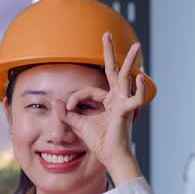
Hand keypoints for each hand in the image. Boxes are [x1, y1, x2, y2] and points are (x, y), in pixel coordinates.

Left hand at [52, 32, 147, 178]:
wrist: (111, 158)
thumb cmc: (100, 143)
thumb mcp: (79, 124)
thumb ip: (67, 113)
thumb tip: (56, 101)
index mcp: (107, 101)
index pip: (88, 90)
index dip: (75, 97)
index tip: (67, 108)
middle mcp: (116, 99)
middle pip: (113, 71)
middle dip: (110, 52)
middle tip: (106, 34)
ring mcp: (123, 103)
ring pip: (126, 77)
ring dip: (131, 61)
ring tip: (137, 46)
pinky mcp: (126, 112)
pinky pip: (135, 99)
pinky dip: (138, 89)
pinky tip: (139, 76)